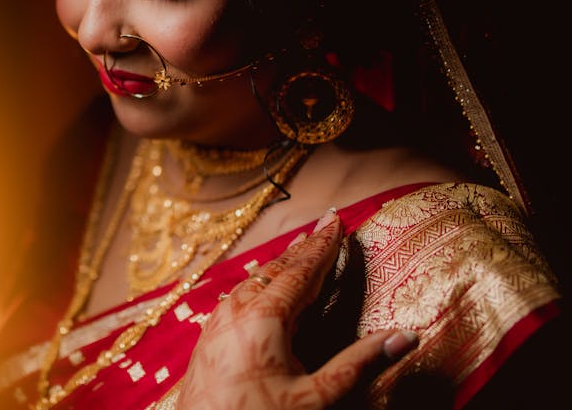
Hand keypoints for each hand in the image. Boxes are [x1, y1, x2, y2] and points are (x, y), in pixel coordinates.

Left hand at [176, 209, 417, 409]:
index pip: (301, 271)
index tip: (337, 221)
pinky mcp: (209, 337)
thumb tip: (404, 336)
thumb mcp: (316, 398)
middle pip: (276, 268)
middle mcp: (236, 311)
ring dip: (280, 265)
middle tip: (325, 226)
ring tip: (299, 249)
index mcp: (264, 317)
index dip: (323, 245)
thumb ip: (358, 363)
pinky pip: (238, 297)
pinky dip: (260, 284)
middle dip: (304, 248)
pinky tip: (263, 288)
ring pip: (253, 281)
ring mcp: (218, 322)